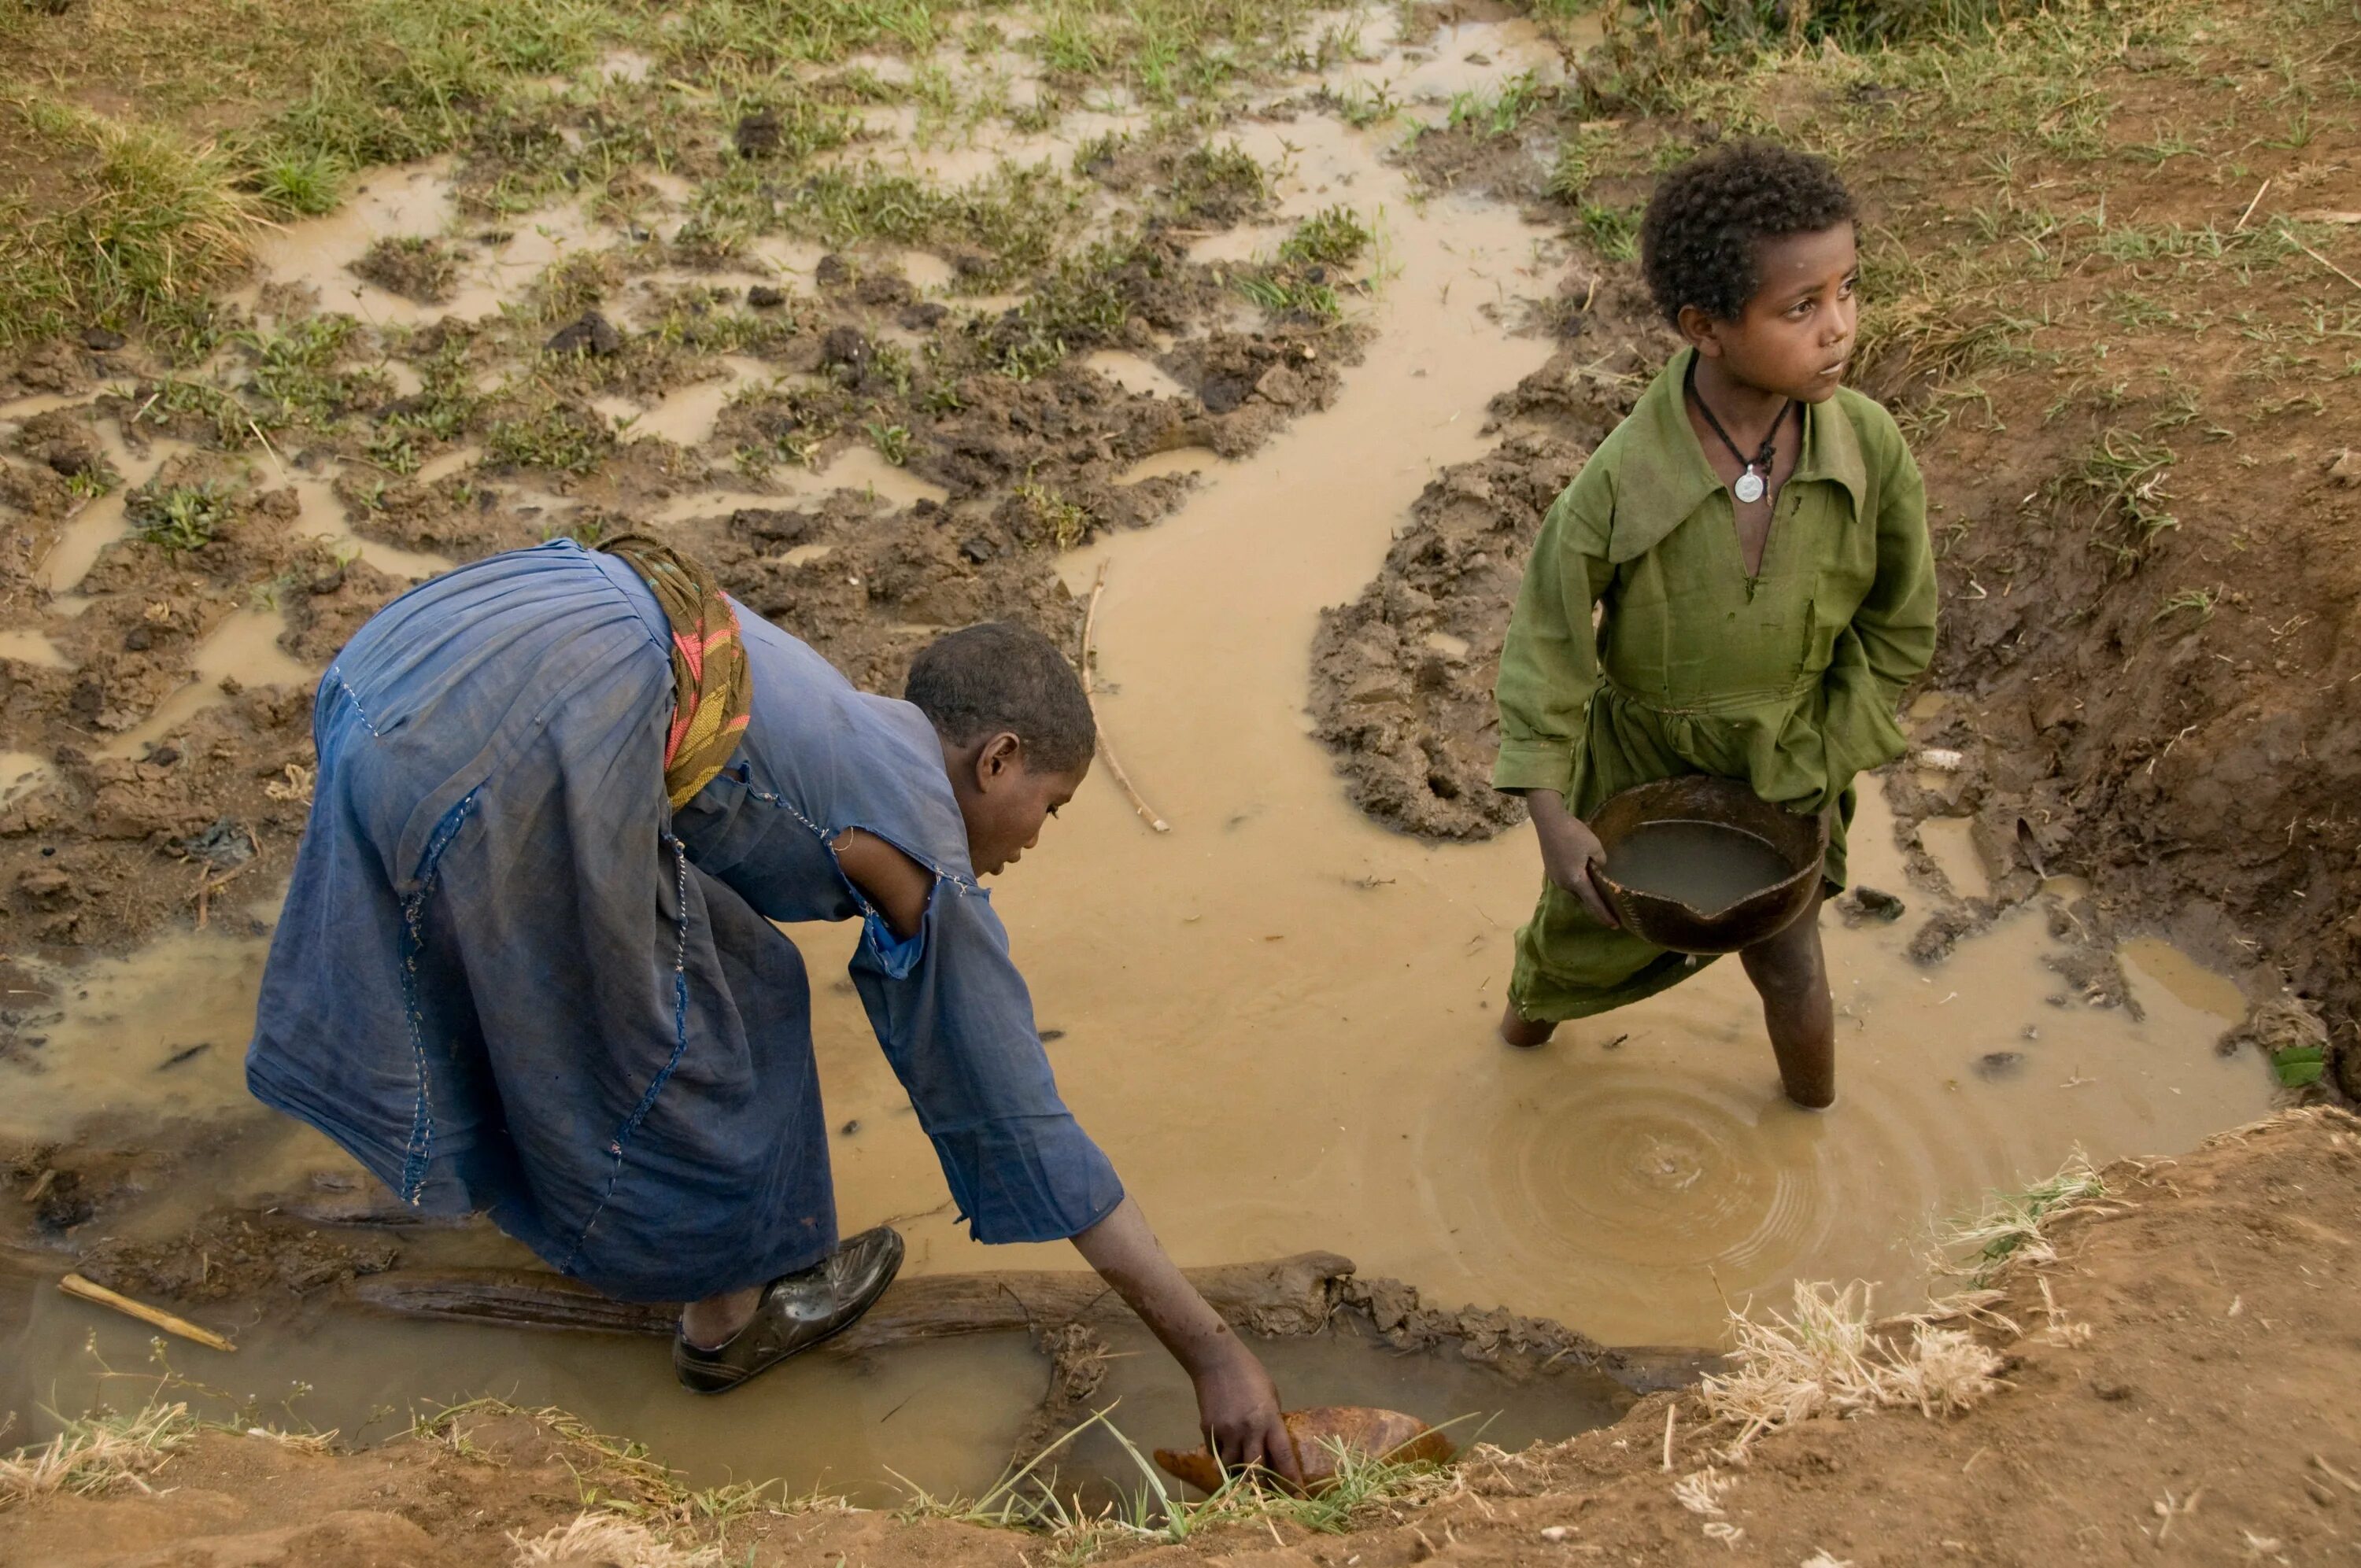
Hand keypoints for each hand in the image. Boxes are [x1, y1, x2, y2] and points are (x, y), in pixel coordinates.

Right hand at [1192, 1343, 1300, 1487]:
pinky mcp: (1208, 1430)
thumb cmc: (1249, 1373)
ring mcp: (1227, 1432)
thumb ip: (1271, 1420)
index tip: (1297, 1497)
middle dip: (1261, 1486)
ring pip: (1232, 1467)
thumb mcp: (1270, 1395)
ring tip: (1241, 1479)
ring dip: (1237, 1474)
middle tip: (1265, 1498)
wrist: (1216, 1360)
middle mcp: (1249, 1430)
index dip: (1291, 1479)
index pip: (1283, 1456)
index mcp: (1269, 1420)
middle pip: (1255, 1469)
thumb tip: (1271, 1441)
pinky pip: (1216, 1453)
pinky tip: (1224, 1454)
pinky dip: (1221, 1457)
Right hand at [1528, 790, 1618, 927]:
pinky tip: (1584, 878)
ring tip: (1599, 895)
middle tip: (1611, 912)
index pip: (1593, 903)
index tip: (1615, 925)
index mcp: (1576, 881)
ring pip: (1574, 890)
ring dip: (1586, 894)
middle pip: (1582, 899)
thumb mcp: (1595, 846)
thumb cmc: (1573, 833)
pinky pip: (1568, 882)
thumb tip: (1600, 867)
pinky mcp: (1551, 869)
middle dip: (1596, 906)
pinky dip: (1578, 884)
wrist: (1548, 821)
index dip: (1605, 914)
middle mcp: (1564, 884)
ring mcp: (1555, 877)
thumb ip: (1601, 861)